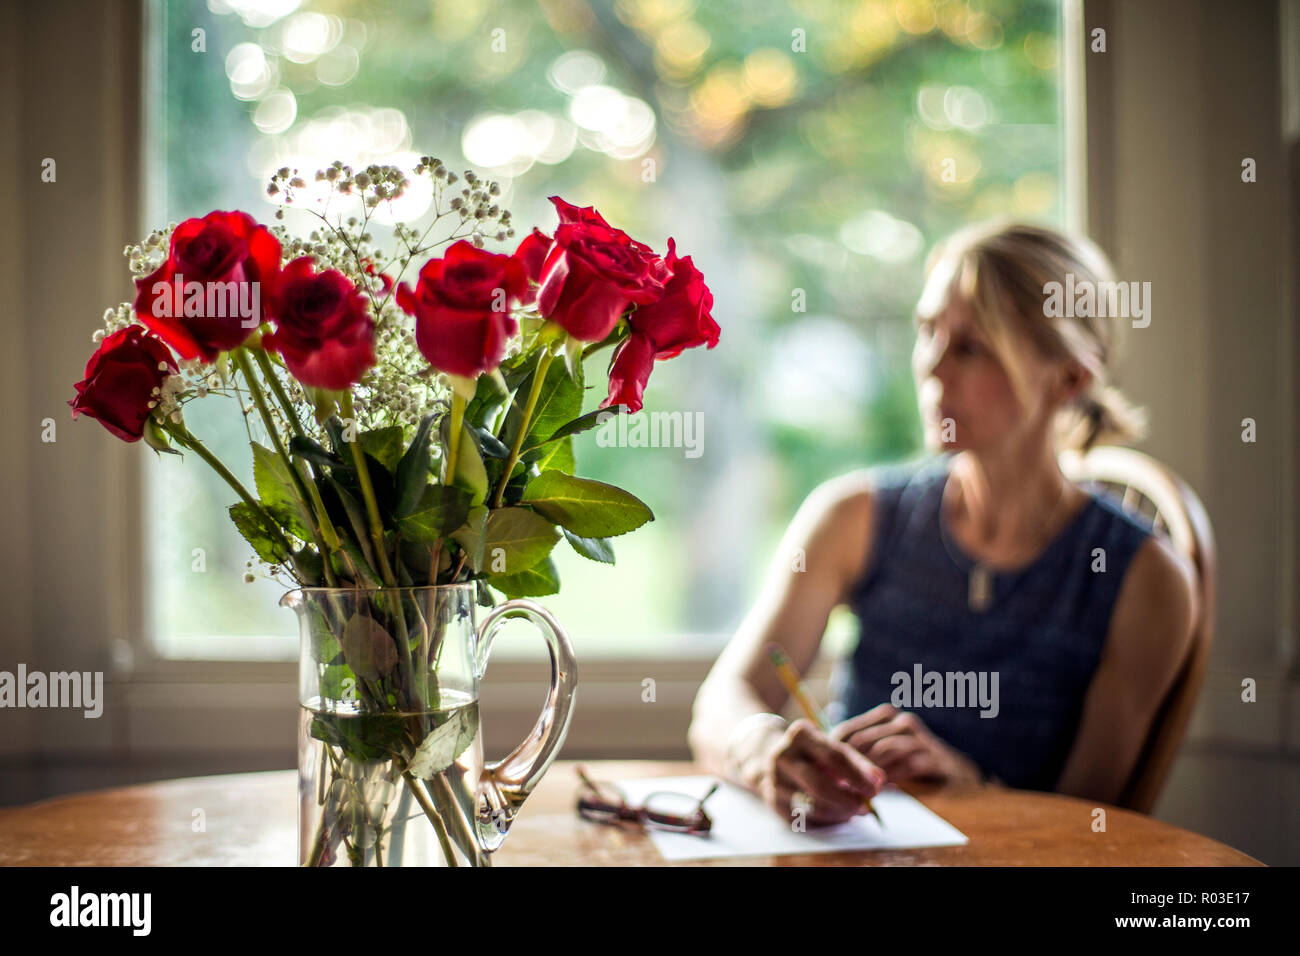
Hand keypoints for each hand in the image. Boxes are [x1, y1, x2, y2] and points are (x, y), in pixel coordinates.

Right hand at [753, 718, 886, 826]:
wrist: (774, 758)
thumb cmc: (813, 754)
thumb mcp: (832, 747)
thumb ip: (856, 762)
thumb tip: (878, 780)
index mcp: (800, 734)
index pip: (833, 756)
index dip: (858, 775)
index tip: (876, 787)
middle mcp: (782, 756)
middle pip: (820, 784)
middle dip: (848, 799)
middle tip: (867, 806)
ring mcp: (774, 780)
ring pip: (813, 805)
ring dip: (840, 812)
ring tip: (855, 810)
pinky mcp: (773, 801)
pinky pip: (805, 818)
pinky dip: (827, 819)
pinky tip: (838, 814)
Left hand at [829, 704, 983, 786]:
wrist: (953, 773)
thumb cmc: (910, 764)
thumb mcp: (882, 756)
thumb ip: (859, 756)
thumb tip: (826, 772)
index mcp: (885, 716)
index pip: (847, 731)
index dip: (832, 754)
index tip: (823, 774)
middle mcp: (901, 721)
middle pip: (862, 741)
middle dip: (847, 765)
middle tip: (836, 786)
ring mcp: (919, 737)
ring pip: (883, 751)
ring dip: (868, 772)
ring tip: (856, 790)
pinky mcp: (933, 755)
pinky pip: (906, 765)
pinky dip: (891, 779)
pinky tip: (882, 790)